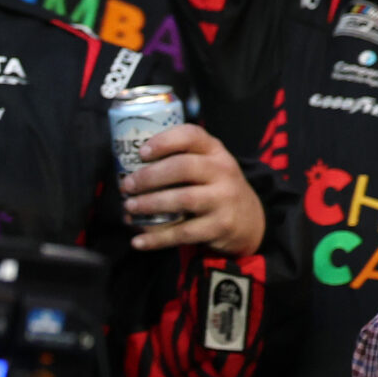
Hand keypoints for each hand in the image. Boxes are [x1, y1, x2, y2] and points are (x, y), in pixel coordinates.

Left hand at [122, 123, 265, 253]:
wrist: (250, 220)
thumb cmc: (214, 186)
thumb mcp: (207, 164)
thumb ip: (179, 158)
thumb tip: (126, 165)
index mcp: (215, 150)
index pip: (191, 135)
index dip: (163, 141)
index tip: (140, 153)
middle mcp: (223, 171)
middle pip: (183, 167)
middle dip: (149, 176)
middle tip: (127, 185)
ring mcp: (224, 199)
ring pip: (183, 199)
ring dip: (150, 204)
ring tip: (129, 208)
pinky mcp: (221, 226)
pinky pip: (184, 233)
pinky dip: (158, 238)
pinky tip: (138, 241)